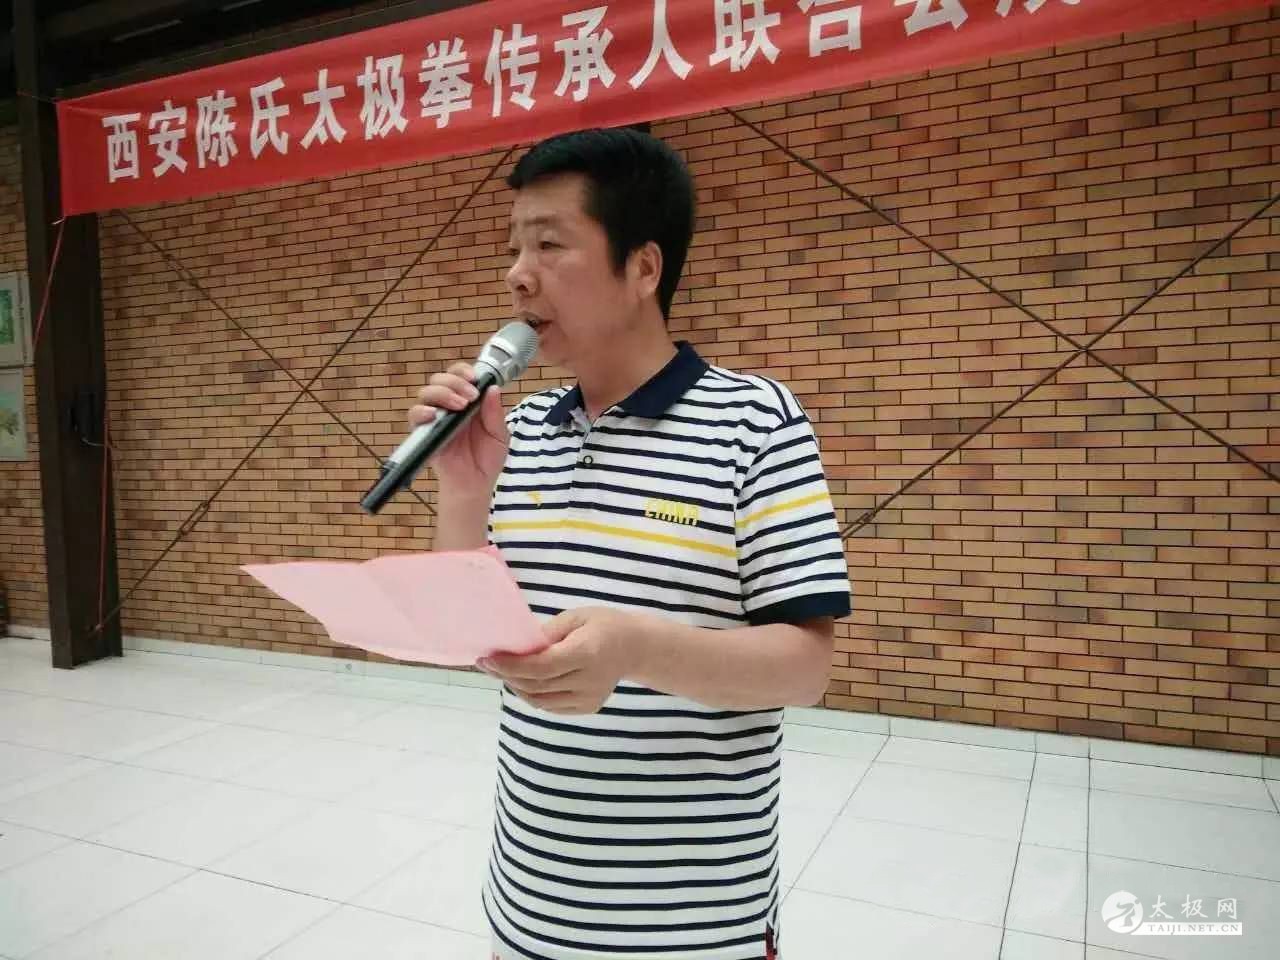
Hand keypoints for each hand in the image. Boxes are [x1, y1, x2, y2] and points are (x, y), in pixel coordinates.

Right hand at [407, 362, 508, 494]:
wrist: (475, 483)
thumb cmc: (486, 458)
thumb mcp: (499, 435)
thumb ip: (494, 413)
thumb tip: (492, 388)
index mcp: (467, 401)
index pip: (458, 376)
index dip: (463, 371)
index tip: (474, 378)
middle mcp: (448, 406)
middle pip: (440, 379)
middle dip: (455, 382)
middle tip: (470, 396)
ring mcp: (435, 418)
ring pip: (427, 392)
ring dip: (442, 393)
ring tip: (459, 406)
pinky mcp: (423, 433)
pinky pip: (414, 416)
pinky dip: (421, 411)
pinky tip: (434, 415)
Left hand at [477, 607, 649, 714]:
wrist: (635, 647)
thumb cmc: (603, 625)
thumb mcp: (575, 617)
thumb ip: (546, 634)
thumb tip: (516, 647)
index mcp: (586, 653)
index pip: (541, 667)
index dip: (511, 665)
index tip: (488, 658)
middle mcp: (588, 681)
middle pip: (537, 686)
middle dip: (507, 676)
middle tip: (486, 664)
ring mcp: (589, 698)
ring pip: (540, 701)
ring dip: (516, 687)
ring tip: (501, 672)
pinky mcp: (588, 708)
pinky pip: (551, 706)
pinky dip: (533, 695)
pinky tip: (523, 681)